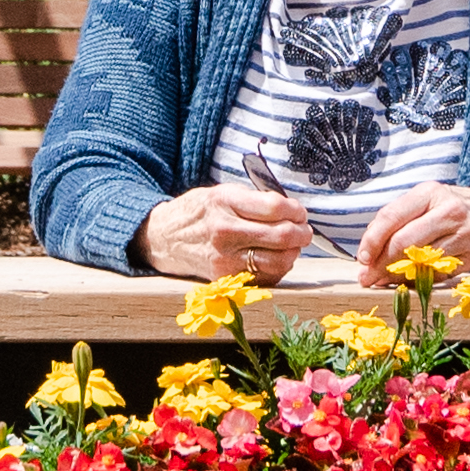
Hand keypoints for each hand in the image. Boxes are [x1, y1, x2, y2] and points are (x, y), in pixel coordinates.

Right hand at [133, 185, 309, 279]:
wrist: (165, 238)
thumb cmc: (199, 212)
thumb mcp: (223, 192)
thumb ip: (256, 200)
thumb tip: (292, 211)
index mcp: (225, 202)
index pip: (275, 207)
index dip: (296, 210)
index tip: (300, 212)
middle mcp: (225, 231)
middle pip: (281, 236)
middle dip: (302, 233)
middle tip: (304, 230)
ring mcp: (225, 258)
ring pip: (278, 261)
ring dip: (294, 253)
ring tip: (293, 245)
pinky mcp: (226, 278)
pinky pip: (266, 277)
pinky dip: (279, 268)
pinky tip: (276, 258)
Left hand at [358, 182, 469, 281]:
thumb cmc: (455, 211)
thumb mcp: (430, 201)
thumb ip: (400, 221)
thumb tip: (368, 256)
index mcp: (430, 192)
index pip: (391, 217)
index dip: (372, 241)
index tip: (362, 259)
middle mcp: (449, 210)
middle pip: (404, 242)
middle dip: (381, 264)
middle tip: (368, 278)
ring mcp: (465, 233)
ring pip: (421, 262)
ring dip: (397, 277)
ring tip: (384, 282)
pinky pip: (439, 274)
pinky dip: (420, 282)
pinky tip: (410, 283)